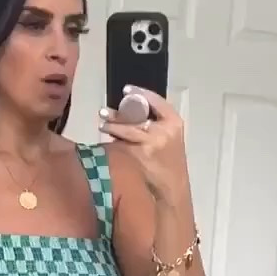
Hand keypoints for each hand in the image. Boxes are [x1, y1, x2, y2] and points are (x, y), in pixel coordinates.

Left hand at [99, 89, 189, 206]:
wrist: (173, 186)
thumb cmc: (170, 159)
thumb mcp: (170, 136)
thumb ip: (155, 123)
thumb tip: (128, 111)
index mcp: (174, 121)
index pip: (156, 101)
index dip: (140, 93)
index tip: (126, 89)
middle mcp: (164, 130)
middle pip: (137, 116)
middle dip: (119, 114)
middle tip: (103, 112)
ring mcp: (151, 143)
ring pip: (127, 130)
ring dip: (112, 127)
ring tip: (102, 125)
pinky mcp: (140, 156)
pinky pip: (123, 146)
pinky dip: (115, 144)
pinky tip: (108, 144)